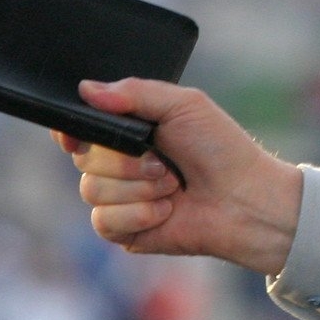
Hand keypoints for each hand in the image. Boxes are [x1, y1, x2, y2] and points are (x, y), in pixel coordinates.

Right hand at [53, 78, 302, 276]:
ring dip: (137, 188)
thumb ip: (136, 92)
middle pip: (83, 159)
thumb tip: (86, 90)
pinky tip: (167, 211)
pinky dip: (138, 214)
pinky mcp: (126, 230)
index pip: (78, 129)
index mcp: (128, 131)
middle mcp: (119, 164)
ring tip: (173, 186)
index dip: (71, 132)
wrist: (247, 199)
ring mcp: (121, 198)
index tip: (78, 136)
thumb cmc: (222, 149)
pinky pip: (104, 221)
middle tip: (163, 162)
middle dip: (124, 161)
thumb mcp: (185, 105)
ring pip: (91, 191)